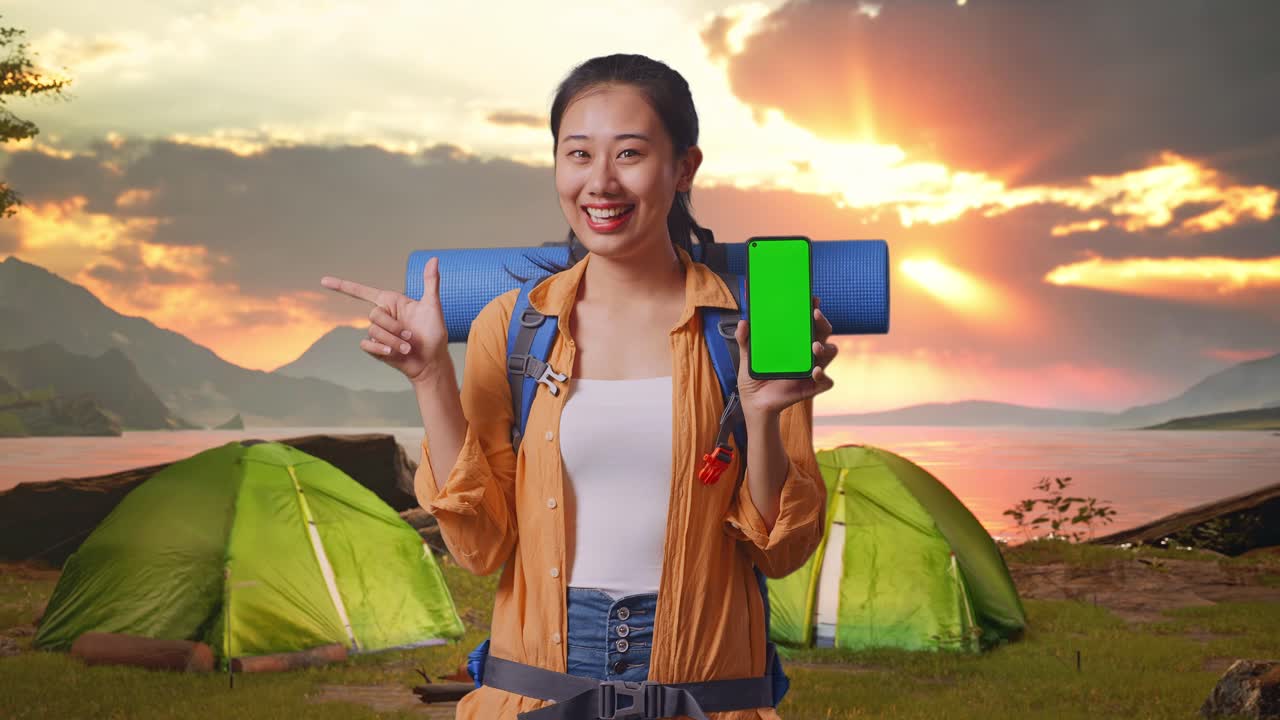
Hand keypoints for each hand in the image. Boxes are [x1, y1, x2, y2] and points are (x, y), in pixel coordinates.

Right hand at [319, 256, 449, 384]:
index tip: (323, 281)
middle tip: (411, 336)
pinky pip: (366, 345)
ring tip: (408, 347)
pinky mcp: (375, 348)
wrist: (432, 361)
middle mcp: (382, 316)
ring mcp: (378, 333)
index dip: (342, 286)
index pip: (362, 291)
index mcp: (391, 302)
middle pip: (373, 315)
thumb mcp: (432, 306)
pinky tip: (392, 353)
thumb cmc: (434, 334)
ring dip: (393, 341)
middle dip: (394, 327)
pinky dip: (380, 349)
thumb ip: (430, 282)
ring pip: (373, 331)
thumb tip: (434, 259)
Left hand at [733, 296, 836, 418]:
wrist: (755, 403)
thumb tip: (743, 323)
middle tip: (815, 314)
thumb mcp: (747, 357)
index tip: (811, 298)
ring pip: (830, 352)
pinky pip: (826, 380)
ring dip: (825, 347)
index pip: (808, 321)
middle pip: (823, 332)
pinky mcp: (813, 386)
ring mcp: (812, 368)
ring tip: (814, 346)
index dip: (813, 308)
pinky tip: (815, 371)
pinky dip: (823, 375)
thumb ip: (745, 341)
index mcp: (795, 341)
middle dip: (822, 322)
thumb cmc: (755, 377)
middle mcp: (807, 352)